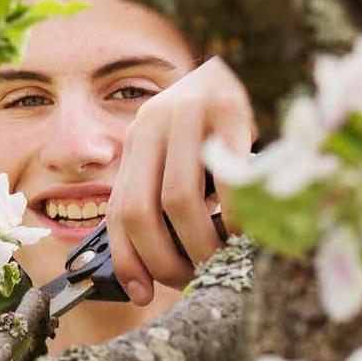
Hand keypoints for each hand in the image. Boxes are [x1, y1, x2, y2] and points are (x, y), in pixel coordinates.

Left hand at [106, 56, 254, 304]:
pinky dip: (233, 215)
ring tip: (217, 258)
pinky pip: (226, 179)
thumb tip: (148, 277)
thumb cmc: (204, 127)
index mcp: (135, 138)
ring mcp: (189, 112)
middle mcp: (153, 121)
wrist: (232, 67)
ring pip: (180, 200)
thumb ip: (157, 198)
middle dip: (164, 259)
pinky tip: (242, 228)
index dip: (129, 259)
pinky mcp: (230, 109)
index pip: (118, 210)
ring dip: (199, 244)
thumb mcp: (171, 155)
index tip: (143, 293)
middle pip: (142, 210)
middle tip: (191, 277)